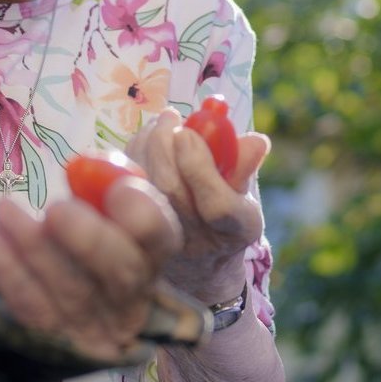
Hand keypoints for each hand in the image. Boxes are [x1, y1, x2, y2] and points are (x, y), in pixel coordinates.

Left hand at [0, 175, 181, 362]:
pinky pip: (30, 304)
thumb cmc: (95, 229)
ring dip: (33, 246)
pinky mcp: (55, 333)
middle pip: (121, 272)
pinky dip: (7, 269)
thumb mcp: (107, 203)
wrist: (76, 285)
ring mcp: (95, 321)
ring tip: (4, 208)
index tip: (117, 189)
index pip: (158, 235)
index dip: (141, 214)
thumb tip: (82, 172)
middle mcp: (133, 292)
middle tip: (56, 208)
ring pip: (69, 289)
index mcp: (153, 249)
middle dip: (88, 239)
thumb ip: (102, 185)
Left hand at [127, 108, 267, 302]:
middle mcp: (198, 242)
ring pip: (145, 188)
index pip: (218, 206)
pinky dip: (133, 155)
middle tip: (170, 116)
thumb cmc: (222, 215)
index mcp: (236, 230)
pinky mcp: (132, 233)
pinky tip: (146, 139)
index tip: (187, 133)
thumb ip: (244, 166)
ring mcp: (162, 243)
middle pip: (172, 193)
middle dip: (165, 146)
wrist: (195, 264)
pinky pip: (125, 187)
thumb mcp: (242, 193)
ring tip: (162, 122)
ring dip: (148, 145)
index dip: (199, 168)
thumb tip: (256, 141)